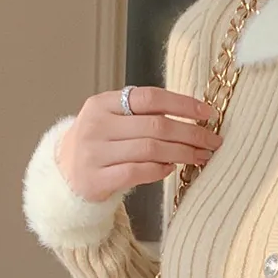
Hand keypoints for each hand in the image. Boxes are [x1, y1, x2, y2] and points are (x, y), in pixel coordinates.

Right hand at [56, 86, 224, 203]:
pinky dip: (159, 169)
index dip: (182, 104)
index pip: (150, 97)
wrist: (64, 176)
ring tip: (200, 156)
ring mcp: (94, 153)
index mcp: (102, 104)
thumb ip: (142, 114)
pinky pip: (137, 172)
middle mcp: (96, 125)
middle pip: (155, 125)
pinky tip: (172, 168)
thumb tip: (193, 116)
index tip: (207, 113)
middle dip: (190, 133)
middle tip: (212, 141)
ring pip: (150, 149)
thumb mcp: (112, 121)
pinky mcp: (96, 180)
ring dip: (182, 153)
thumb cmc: (99, 146)